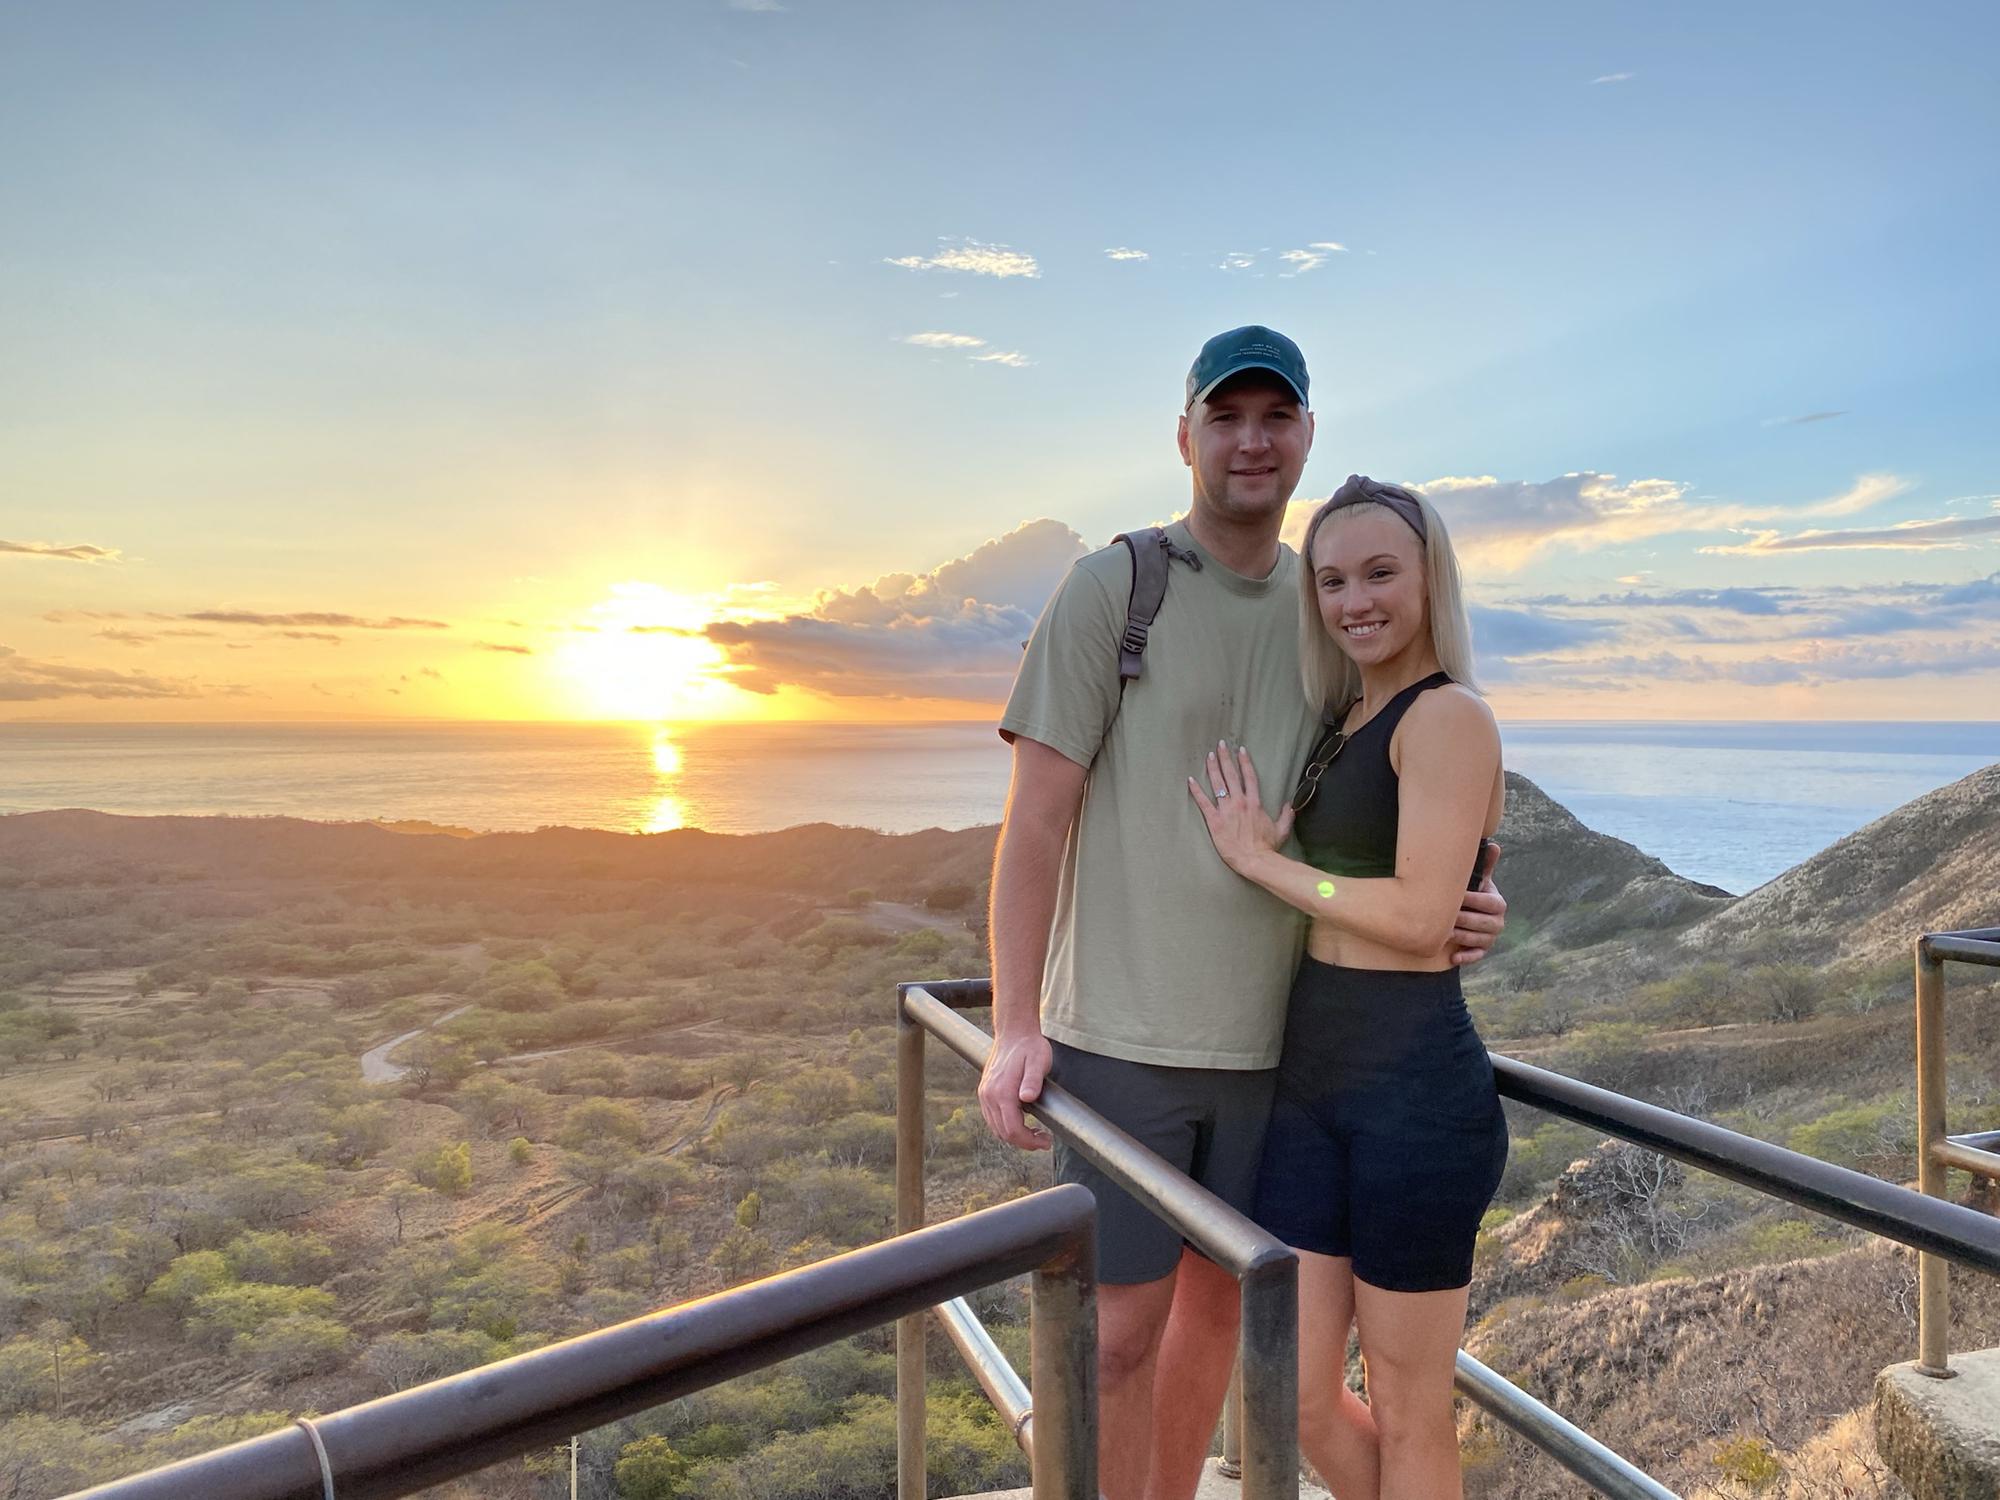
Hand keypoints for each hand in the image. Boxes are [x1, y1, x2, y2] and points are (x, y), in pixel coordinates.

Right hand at [978, 1030, 1052, 1150]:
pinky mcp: (985, 1092)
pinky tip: (1020, 1120)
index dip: (1029, 1142)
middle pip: (1003, 1133)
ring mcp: (985, 1094)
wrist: (1014, 1032)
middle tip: (1043, 1139)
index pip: (1012, 1130)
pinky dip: (1005, 1126)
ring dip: (1014, 1135)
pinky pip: (992, 1118)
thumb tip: (1027, 1098)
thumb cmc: (1030, 1047)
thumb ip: (1033, 1080)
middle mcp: (989, 1095)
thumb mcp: (1038, 1061)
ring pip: (996, 1128)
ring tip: (1034, 1132)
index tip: (1045, 1141)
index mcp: (1002, 1091)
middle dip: (1024, 1141)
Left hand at [1189, 741, 1294, 874]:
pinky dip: (1196, 791)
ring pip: (1218, 784)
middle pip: (1231, 775)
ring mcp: (1226, 810)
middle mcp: (1240, 802)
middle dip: (1225, 758)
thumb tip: (1290, 806)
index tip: (1240, 750)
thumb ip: (1286, 816)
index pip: (1250, 777)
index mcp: (1255, 803)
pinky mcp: (1214, 821)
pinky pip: (1203, 802)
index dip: (1245, 762)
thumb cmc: (1267, 847)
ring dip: (1212, 768)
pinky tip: (1190, 780)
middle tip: (1220, 744)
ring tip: (1208, 756)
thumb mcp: (1282, 830)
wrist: (1255, 860)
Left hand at [1449, 840, 1505, 966]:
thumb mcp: (1479, 880)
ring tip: (1443, 933)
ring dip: (1460, 937)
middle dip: (1463, 919)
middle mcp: (1498, 922)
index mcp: (1498, 904)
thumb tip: (1494, 844)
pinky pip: (1476, 956)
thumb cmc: (1473, 893)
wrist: (1470, 914)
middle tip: (1445, 916)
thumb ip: (1485, 866)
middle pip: (1482, 923)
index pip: (1490, 903)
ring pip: (1476, 940)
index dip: (1474, 900)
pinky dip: (1466, 958)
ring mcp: (1490, 938)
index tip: (1457, 897)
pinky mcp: (1482, 951)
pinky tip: (1454, 957)